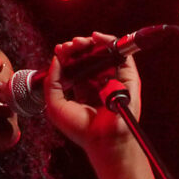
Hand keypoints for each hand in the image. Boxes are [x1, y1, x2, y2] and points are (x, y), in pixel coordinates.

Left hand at [44, 32, 141, 151]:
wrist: (102, 139)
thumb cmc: (80, 128)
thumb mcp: (55, 105)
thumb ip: (51, 82)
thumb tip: (56, 59)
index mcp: (83, 88)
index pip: (76, 65)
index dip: (67, 55)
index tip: (60, 50)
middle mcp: (99, 81)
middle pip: (89, 55)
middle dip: (77, 47)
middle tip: (68, 46)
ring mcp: (114, 78)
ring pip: (103, 52)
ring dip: (90, 42)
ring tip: (79, 42)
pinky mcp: (127, 77)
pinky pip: (121, 53)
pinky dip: (109, 42)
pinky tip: (96, 39)